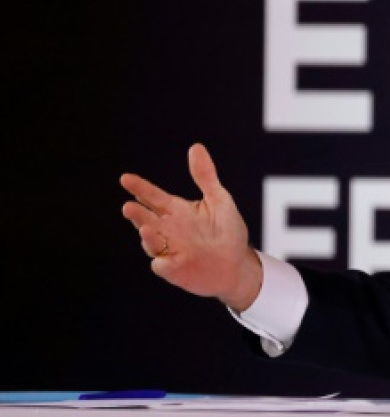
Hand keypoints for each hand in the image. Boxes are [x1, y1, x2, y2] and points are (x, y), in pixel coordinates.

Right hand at [120, 143, 262, 311]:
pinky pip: (164, 266)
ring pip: (151, 242)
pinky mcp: (175, 270)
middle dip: (136, 214)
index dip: (140, 188)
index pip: (153, 197)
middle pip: (146, 219)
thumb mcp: (219, 200)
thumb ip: (205, 176)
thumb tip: (195, 147)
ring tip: (146, 228)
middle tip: (128, 206)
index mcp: (176, 211)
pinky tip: (163, 260)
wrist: (237, 264)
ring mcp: (169, 250)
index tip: (126, 178)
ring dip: (147, 237)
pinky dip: (162, 263)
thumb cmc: (227, 231)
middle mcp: (167, 230)